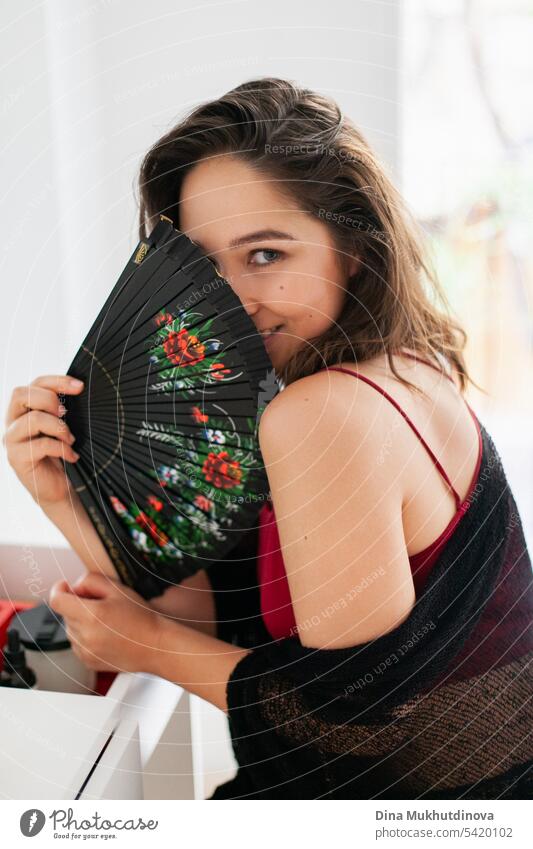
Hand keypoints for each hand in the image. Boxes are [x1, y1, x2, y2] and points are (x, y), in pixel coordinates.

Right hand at [3, 374, 83, 506]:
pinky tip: (72, 456)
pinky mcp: (16, 458)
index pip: (34, 384)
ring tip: (70, 440)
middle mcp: (13, 422)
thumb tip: (78, 387)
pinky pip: (41, 445)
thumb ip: (61, 409)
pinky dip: (62, 449)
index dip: (57, 381)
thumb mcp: (62, 427)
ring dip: (59, 428)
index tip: (80, 387)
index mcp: (23, 410)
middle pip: (21, 394)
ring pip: (33, 419)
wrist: (57, 488)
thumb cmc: (60, 454)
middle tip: (66, 414)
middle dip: (49, 399)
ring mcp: (12, 440)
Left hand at [48, 572, 163, 673]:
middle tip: (100, 603)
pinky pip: (77, 644)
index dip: (58, 589)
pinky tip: (105, 633)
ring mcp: (85, 651)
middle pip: (65, 613)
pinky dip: (85, 636)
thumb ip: (92, 581)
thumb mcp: (119, 589)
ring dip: (80, 621)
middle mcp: (85, 636)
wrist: (156, 646)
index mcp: (91, 615)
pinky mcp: (89, 662)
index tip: (65, 586)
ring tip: (105, 620)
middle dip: (77, 604)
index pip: (56, 601)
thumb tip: (75, 586)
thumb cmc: (142, 618)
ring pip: (70, 629)